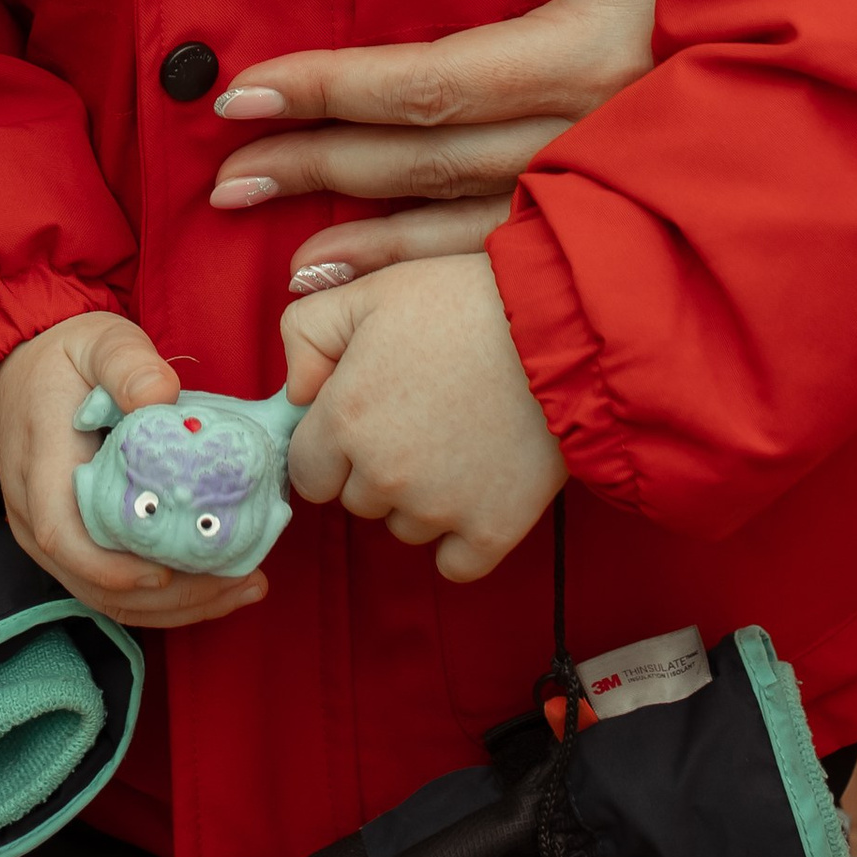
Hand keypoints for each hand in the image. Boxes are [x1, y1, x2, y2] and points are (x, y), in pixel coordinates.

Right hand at [0, 311, 272, 632]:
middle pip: (94, 580)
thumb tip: (160, 394)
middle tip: (242, 579)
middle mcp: (35, 513)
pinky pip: (112, 586)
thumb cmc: (65, 359)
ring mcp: (48, 535)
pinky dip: (164, 597)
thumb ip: (127, 362)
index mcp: (41, 464)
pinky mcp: (70, 544)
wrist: (19, 373)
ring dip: (175, 605)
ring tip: (244, 586)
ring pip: (106, 594)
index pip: (61, 533)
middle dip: (169, 597)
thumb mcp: (97, 341)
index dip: (112, 566)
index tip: (168, 571)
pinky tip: (216, 584)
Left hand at [204, 0, 684, 281]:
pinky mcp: (631, 207)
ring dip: (367, 238)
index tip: (247, 91)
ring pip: (465, 226)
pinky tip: (378, 289)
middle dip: (322, 165)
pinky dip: (435, 275)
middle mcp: (596, 134)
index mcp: (592, 50)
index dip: (333, 87)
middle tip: (227, 172)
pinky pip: (515, 255)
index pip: (431, 81)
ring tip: (279, 249)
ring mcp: (617, 183)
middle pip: (430, 162)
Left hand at [282, 257, 563, 579]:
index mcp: (344, 419)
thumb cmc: (461, 303)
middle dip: (375, 469)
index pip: (306, 473)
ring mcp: (438, 509)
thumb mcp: (369, 292)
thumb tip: (295, 390)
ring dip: (419, 500)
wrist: (560, 330)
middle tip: (419, 418)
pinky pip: (453, 564)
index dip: (330, 447)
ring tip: (457, 441)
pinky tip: (475, 492)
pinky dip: (460, 540)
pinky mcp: (492, 532)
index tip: (363, 420)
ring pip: (404, 529)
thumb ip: (305, 332)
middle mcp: (383, 475)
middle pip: (356, 501)